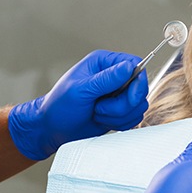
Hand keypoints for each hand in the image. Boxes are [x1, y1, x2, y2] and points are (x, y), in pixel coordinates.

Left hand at [8, 50, 148, 159]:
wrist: (52, 129)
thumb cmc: (59, 107)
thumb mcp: (81, 90)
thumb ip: (106, 79)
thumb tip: (128, 66)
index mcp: (103, 63)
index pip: (134, 64)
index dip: (137, 82)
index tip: (129, 97)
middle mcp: (112, 76)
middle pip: (139, 87)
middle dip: (122, 104)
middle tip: (101, 108)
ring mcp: (117, 94)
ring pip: (138, 104)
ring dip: (118, 115)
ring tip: (97, 113)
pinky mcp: (119, 110)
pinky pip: (134, 117)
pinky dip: (120, 123)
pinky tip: (102, 120)